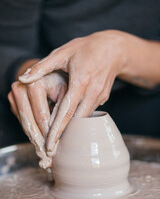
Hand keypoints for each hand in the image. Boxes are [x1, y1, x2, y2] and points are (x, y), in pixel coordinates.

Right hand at [8, 71, 66, 167]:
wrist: (48, 71)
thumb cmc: (62, 80)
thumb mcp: (66, 93)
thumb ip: (62, 112)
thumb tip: (58, 136)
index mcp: (34, 83)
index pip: (41, 116)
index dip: (48, 134)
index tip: (54, 148)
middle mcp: (20, 87)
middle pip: (30, 122)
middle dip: (39, 141)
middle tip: (47, 157)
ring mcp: (14, 94)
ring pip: (24, 123)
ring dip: (34, 139)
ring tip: (42, 154)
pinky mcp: (12, 100)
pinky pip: (22, 120)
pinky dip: (30, 131)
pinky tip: (38, 142)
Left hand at [18, 30, 127, 156]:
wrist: (114, 49)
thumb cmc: (86, 48)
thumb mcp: (63, 52)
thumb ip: (42, 66)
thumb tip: (23, 78)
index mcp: (81, 80)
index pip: (67, 111)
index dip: (57, 130)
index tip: (49, 145)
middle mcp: (93, 92)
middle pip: (77, 121)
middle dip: (64, 137)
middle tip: (52, 150)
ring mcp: (100, 96)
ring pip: (84, 119)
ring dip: (72, 130)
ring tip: (58, 140)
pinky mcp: (103, 98)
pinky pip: (89, 112)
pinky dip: (79, 120)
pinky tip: (70, 123)